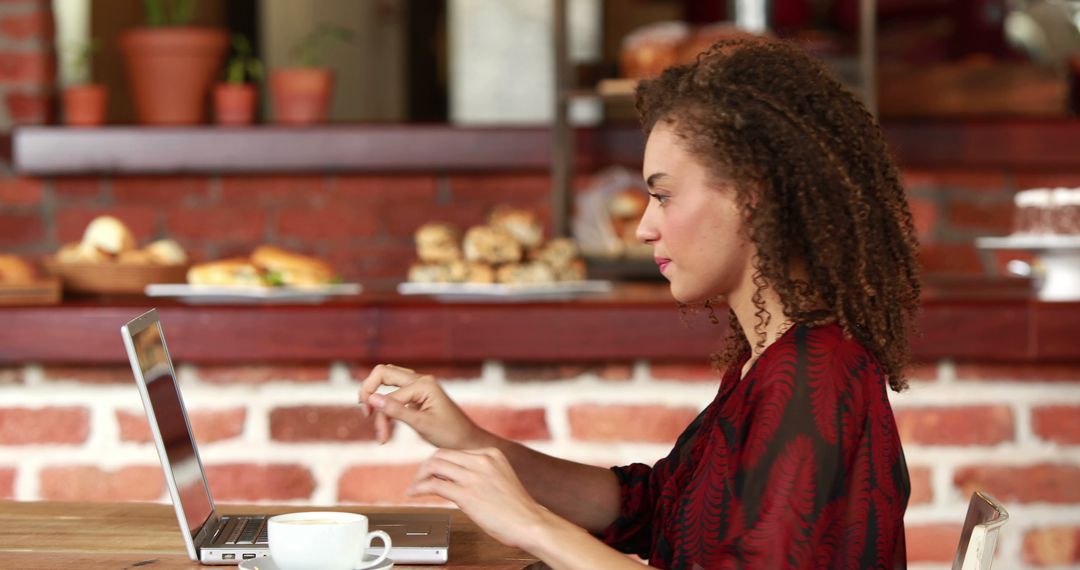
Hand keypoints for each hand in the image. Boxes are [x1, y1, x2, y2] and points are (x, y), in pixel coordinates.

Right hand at [358, 364, 491, 447]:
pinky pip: (395, 392)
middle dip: (368, 391)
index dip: (381, 418)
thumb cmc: (449, 434)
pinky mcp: (419, 395)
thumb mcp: (421, 424)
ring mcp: (420, 385)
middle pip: (383, 373)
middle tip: (366, 413)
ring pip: (388, 381)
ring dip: (377, 399)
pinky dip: (387, 406)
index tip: (382, 440)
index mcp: (424, 384)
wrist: (468, 441)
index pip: (389, 396)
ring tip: (373, 420)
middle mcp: (421, 379)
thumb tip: (371, 398)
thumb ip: (396, 410)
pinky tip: (386, 426)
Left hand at [407, 448, 549, 549]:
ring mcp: (474, 476)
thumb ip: (480, 472)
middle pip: (441, 454)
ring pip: (435, 466)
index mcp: (491, 454)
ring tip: (415, 487)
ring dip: (420, 477)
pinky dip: (419, 488)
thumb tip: (455, 478)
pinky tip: (414, 493)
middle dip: (426, 467)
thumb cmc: (517, 507)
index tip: (432, 473)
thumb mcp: (500, 478)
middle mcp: (482, 460)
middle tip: (420, 479)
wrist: (530, 523)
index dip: (439, 463)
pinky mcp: (467, 494)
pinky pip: (434, 485)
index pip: (454, 451)